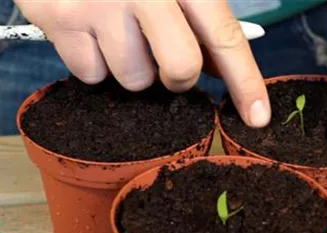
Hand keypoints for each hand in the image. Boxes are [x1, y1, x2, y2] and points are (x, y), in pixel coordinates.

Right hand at [15, 0, 269, 126]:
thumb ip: (198, 20)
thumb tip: (215, 70)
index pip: (224, 37)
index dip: (245, 82)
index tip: (258, 118)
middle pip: (180, 69)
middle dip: (177, 78)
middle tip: (162, 58)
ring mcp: (99, 5)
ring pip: (134, 80)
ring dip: (131, 67)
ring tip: (115, 30)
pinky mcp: (59, 19)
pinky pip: (92, 75)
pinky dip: (94, 62)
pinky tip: (87, 30)